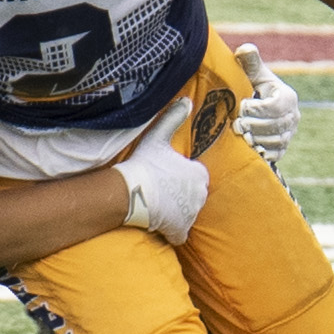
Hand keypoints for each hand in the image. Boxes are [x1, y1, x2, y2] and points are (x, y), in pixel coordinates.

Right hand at [116, 99, 210, 243]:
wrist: (132, 193)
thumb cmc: (145, 164)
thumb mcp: (158, 137)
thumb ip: (174, 118)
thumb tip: (187, 100)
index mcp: (199, 174)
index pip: (195, 176)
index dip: (180, 176)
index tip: (166, 177)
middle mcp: (201, 195)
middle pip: (192, 195)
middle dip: (180, 195)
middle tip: (160, 192)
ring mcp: (191, 215)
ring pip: (186, 214)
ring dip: (175, 212)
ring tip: (157, 207)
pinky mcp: (180, 230)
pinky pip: (179, 233)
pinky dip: (172, 231)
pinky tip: (159, 225)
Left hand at [231, 43, 298, 169]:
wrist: (253, 106)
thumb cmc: (251, 86)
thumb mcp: (251, 73)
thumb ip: (250, 62)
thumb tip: (245, 49)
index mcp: (288, 97)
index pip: (276, 106)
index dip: (258, 108)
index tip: (242, 106)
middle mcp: (293, 117)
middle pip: (276, 125)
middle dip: (254, 125)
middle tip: (235, 124)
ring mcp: (289, 134)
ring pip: (277, 141)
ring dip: (257, 139)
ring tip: (240, 135)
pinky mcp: (281, 148)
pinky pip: (276, 154)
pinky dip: (263, 153)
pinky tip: (248, 149)